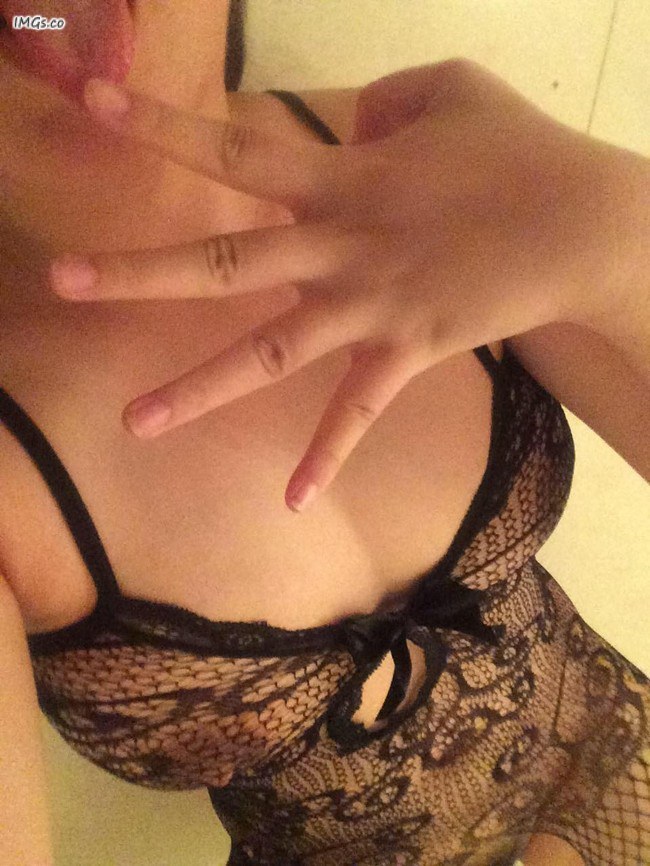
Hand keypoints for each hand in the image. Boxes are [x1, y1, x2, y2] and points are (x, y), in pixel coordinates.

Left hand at [49, 59, 628, 510]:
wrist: (580, 225)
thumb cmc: (517, 152)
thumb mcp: (448, 90)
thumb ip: (380, 100)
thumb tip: (345, 126)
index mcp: (341, 178)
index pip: (235, 148)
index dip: (162, 124)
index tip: (92, 103)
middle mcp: (340, 247)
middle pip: (224, 261)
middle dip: (141, 271)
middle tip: (62, 280)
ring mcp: (370, 308)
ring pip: (270, 353)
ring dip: (199, 389)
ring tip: (132, 422)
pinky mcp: (406, 353)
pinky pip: (357, 413)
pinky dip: (327, 456)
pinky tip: (291, 500)